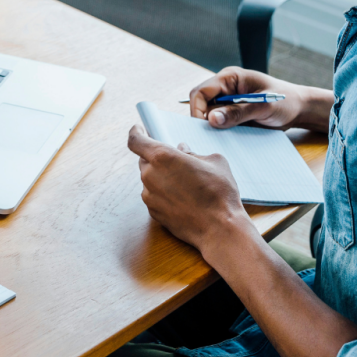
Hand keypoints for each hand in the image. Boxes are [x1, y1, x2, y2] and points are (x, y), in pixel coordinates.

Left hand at [128, 125, 247, 252]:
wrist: (220, 228)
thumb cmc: (219, 192)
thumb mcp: (214, 161)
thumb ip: (194, 152)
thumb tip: (184, 150)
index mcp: (162, 157)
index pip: (136, 140)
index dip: (136, 132)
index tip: (139, 128)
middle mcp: (150, 175)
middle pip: (144, 160)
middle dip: (156, 157)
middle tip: (174, 160)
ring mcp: (149, 196)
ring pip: (149, 179)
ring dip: (161, 176)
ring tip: (185, 182)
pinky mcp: (153, 212)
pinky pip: (154, 196)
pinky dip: (164, 193)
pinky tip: (183, 198)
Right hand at [189, 67, 326, 130]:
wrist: (299, 109)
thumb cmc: (285, 101)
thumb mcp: (263, 107)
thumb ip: (238, 112)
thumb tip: (212, 120)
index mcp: (230, 77)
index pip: (201, 92)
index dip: (197, 110)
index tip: (204, 127)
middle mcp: (225, 88)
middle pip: (201, 103)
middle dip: (204, 119)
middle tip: (213, 135)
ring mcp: (228, 100)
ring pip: (208, 114)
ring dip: (213, 126)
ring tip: (224, 137)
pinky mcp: (232, 112)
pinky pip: (219, 122)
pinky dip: (220, 130)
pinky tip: (228, 137)